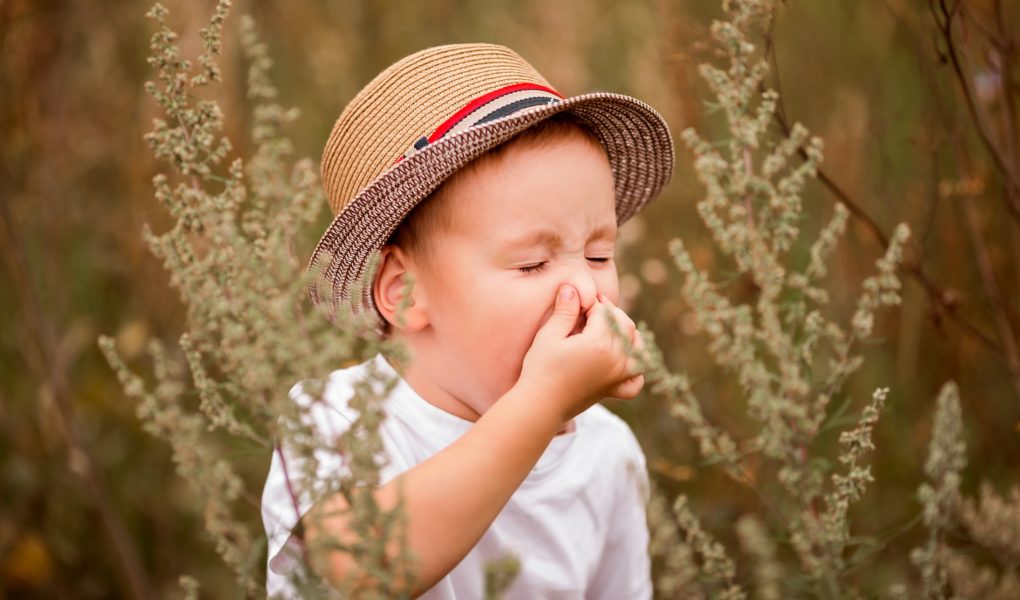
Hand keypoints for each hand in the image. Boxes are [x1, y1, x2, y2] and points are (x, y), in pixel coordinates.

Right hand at [518, 285, 644, 423]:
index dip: (591, 302)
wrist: (539, 405)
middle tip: (589, 309)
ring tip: (608, 328)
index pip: (604, 312)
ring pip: (638, 347)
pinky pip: (636, 379)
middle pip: (624, 325)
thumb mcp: (549, 335)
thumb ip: (565, 310)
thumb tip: (572, 287)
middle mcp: (616, 359)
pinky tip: (624, 360)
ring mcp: (618, 376)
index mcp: (599, 343)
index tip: (577, 300)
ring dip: (628, 333)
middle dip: (609, 313)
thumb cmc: (540, 368)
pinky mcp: (614, 389)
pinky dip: (636, 368)